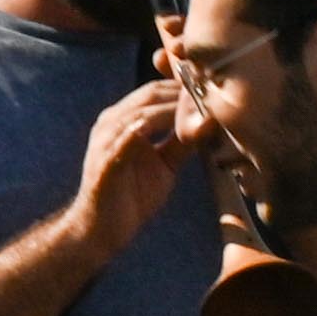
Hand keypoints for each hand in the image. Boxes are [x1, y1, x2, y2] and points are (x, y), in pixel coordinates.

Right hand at [69, 78, 200, 254]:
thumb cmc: (131, 197)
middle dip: (182, 91)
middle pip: (150, 94)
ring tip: (204, 106)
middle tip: (215, 91)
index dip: (183, 87)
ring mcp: (107, 139)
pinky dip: (158, 128)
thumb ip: (181, 144)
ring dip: (175, 106)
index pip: (154, 91)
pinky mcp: (107, 159)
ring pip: (143, 110)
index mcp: (122, 120)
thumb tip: (209, 126)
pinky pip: (132, 136)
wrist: (101, 229)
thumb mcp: (164, 165)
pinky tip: (181, 127)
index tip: (214, 88)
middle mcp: (111, 123)